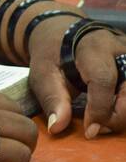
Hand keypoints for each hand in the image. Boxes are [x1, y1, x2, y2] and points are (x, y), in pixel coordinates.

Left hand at [28, 16, 125, 138]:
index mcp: (92, 47)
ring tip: (104, 120)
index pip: (103, 79)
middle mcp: (118, 48)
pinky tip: (112, 111)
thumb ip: (52, 99)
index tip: (89, 130)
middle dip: (118, 115)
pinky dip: (125, 104)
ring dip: (124, 112)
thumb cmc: (52, 53)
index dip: (99, 109)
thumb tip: (57, 127)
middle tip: (98, 127)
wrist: (62, 31)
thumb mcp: (42, 73)